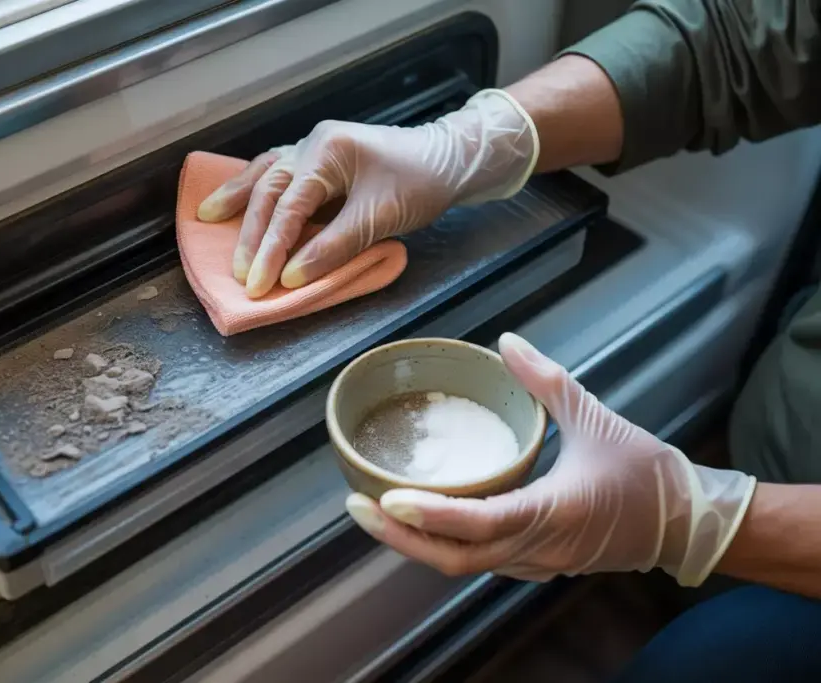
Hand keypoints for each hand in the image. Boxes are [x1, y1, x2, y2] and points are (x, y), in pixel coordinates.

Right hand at [196, 89, 538, 297]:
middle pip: (270, 191)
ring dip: (237, 199)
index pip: (290, 206)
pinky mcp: (319, 160)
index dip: (273, 248)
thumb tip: (293, 276)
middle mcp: (313, 145)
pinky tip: (236, 198)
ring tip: (206, 217)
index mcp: (328, 151)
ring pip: (265, 174)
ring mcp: (313, 149)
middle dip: (252, 235)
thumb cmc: (419, 183)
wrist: (448, 159)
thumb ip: (333, 247)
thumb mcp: (378, 217)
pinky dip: (253, 187)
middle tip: (240, 274)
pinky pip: (276, 171)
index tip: (262, 283)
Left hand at [345, 333, 756, 585]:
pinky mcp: (537, 563)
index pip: (479, 523)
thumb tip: (507, 342)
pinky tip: (421, 519)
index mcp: (552, 513)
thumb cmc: (646, 473)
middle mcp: (537, 548)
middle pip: (454, 558)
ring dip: (417, 543)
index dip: (428, 515)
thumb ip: (548, 381)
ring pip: (464, 564)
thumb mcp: (597, 418)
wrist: (689, 522)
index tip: (384, 498)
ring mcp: (536, 562)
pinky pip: (481, 560)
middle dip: (400, 537)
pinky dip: (444, 543)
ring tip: (376, 511)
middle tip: (356, 506)